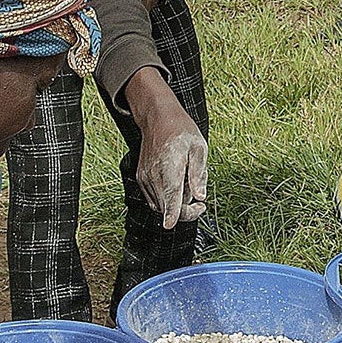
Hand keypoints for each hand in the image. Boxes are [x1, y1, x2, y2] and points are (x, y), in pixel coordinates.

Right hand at [129, 78, 206, 228]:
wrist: (158, 119)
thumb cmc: (181, 131)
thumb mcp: (199, 148)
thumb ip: (199, 174)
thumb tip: (200, 197)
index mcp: (170, 168)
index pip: (170, 198)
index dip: (173, 214)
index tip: (171, 224)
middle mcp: (154, 175)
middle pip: (168, 207)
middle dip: (186, 209)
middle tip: (199, 198)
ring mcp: (145, 178)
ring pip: (161, 205)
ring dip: (175, 203)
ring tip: (185, 182)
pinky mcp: (141, 179)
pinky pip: (155, 199)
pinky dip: (166, 198)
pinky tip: (175, 182)